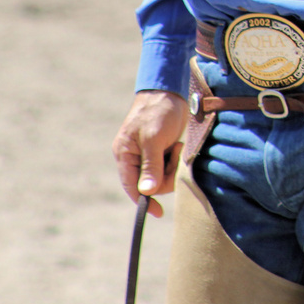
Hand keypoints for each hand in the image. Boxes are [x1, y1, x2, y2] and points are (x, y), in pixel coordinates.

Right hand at [112, 90, 187, 217]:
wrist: (170, 90)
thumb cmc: (158, 111)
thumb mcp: (154, 139)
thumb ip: (150, 165)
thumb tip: (146, 191)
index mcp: (125, 154)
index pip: (131, 185)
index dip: (143, 201)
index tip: (157, 212)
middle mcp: (134, 157)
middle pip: (150, 184)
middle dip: (165, 176)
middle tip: (175, 158)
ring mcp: (148, 154)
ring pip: (161, 177)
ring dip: (172, 166)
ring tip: (177, 148)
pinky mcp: (161, 150)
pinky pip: (168, 166)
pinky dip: (175, 160)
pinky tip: (178, 146)